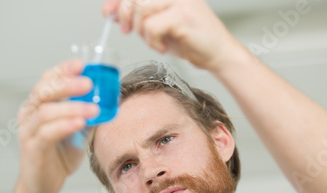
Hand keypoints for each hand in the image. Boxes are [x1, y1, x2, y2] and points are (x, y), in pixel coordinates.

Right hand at [16, 59, 98, 192]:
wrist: (43, 186)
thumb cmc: (59, 157)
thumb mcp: (79, 132)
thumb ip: (89, 115)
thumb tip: (112, 101)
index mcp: (39, 105)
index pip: (47, 80)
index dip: (63, 70)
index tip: (82, 65)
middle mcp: (29, 114)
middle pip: (44, 91)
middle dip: (67, 84)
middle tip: (89, 83)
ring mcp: (28, 131)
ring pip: (46, 111)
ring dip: (72, 107)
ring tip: (93, 108)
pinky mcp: (32, 148)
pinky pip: (47, 133)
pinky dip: (65, 125)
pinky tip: (80, 123)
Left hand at [102, 0, 237, 70]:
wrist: (218, 53)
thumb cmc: (192, 40)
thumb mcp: (159, 26)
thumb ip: (139, 16)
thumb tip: (114, 12)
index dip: (117, 0)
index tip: (108, 12)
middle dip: (125, 15)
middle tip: (128, 31)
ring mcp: (180, 0)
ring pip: (141, 9)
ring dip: (142, 31)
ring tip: (154, 41)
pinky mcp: (183, 14)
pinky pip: (152, 25)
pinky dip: (152, 41)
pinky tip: (162, 46)